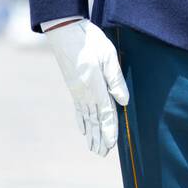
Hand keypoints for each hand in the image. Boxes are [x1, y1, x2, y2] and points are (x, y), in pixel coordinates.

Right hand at [45, 20, 129, 156]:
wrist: (64, 32)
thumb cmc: (89, 40)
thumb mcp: (108, 56)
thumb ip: (116, 80)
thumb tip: (123, 102)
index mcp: (95, 86)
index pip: (105, 113)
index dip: (110, 130)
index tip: (112, 144)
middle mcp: (84, 92)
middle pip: (95, 120)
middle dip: (100, 138)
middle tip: (102, 154)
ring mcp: (77, 91)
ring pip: (86, 118)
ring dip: (91, 134)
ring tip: (94, 149)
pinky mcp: (72, 87)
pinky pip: (77, 109)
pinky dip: (81, 121)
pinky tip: (82, 130)